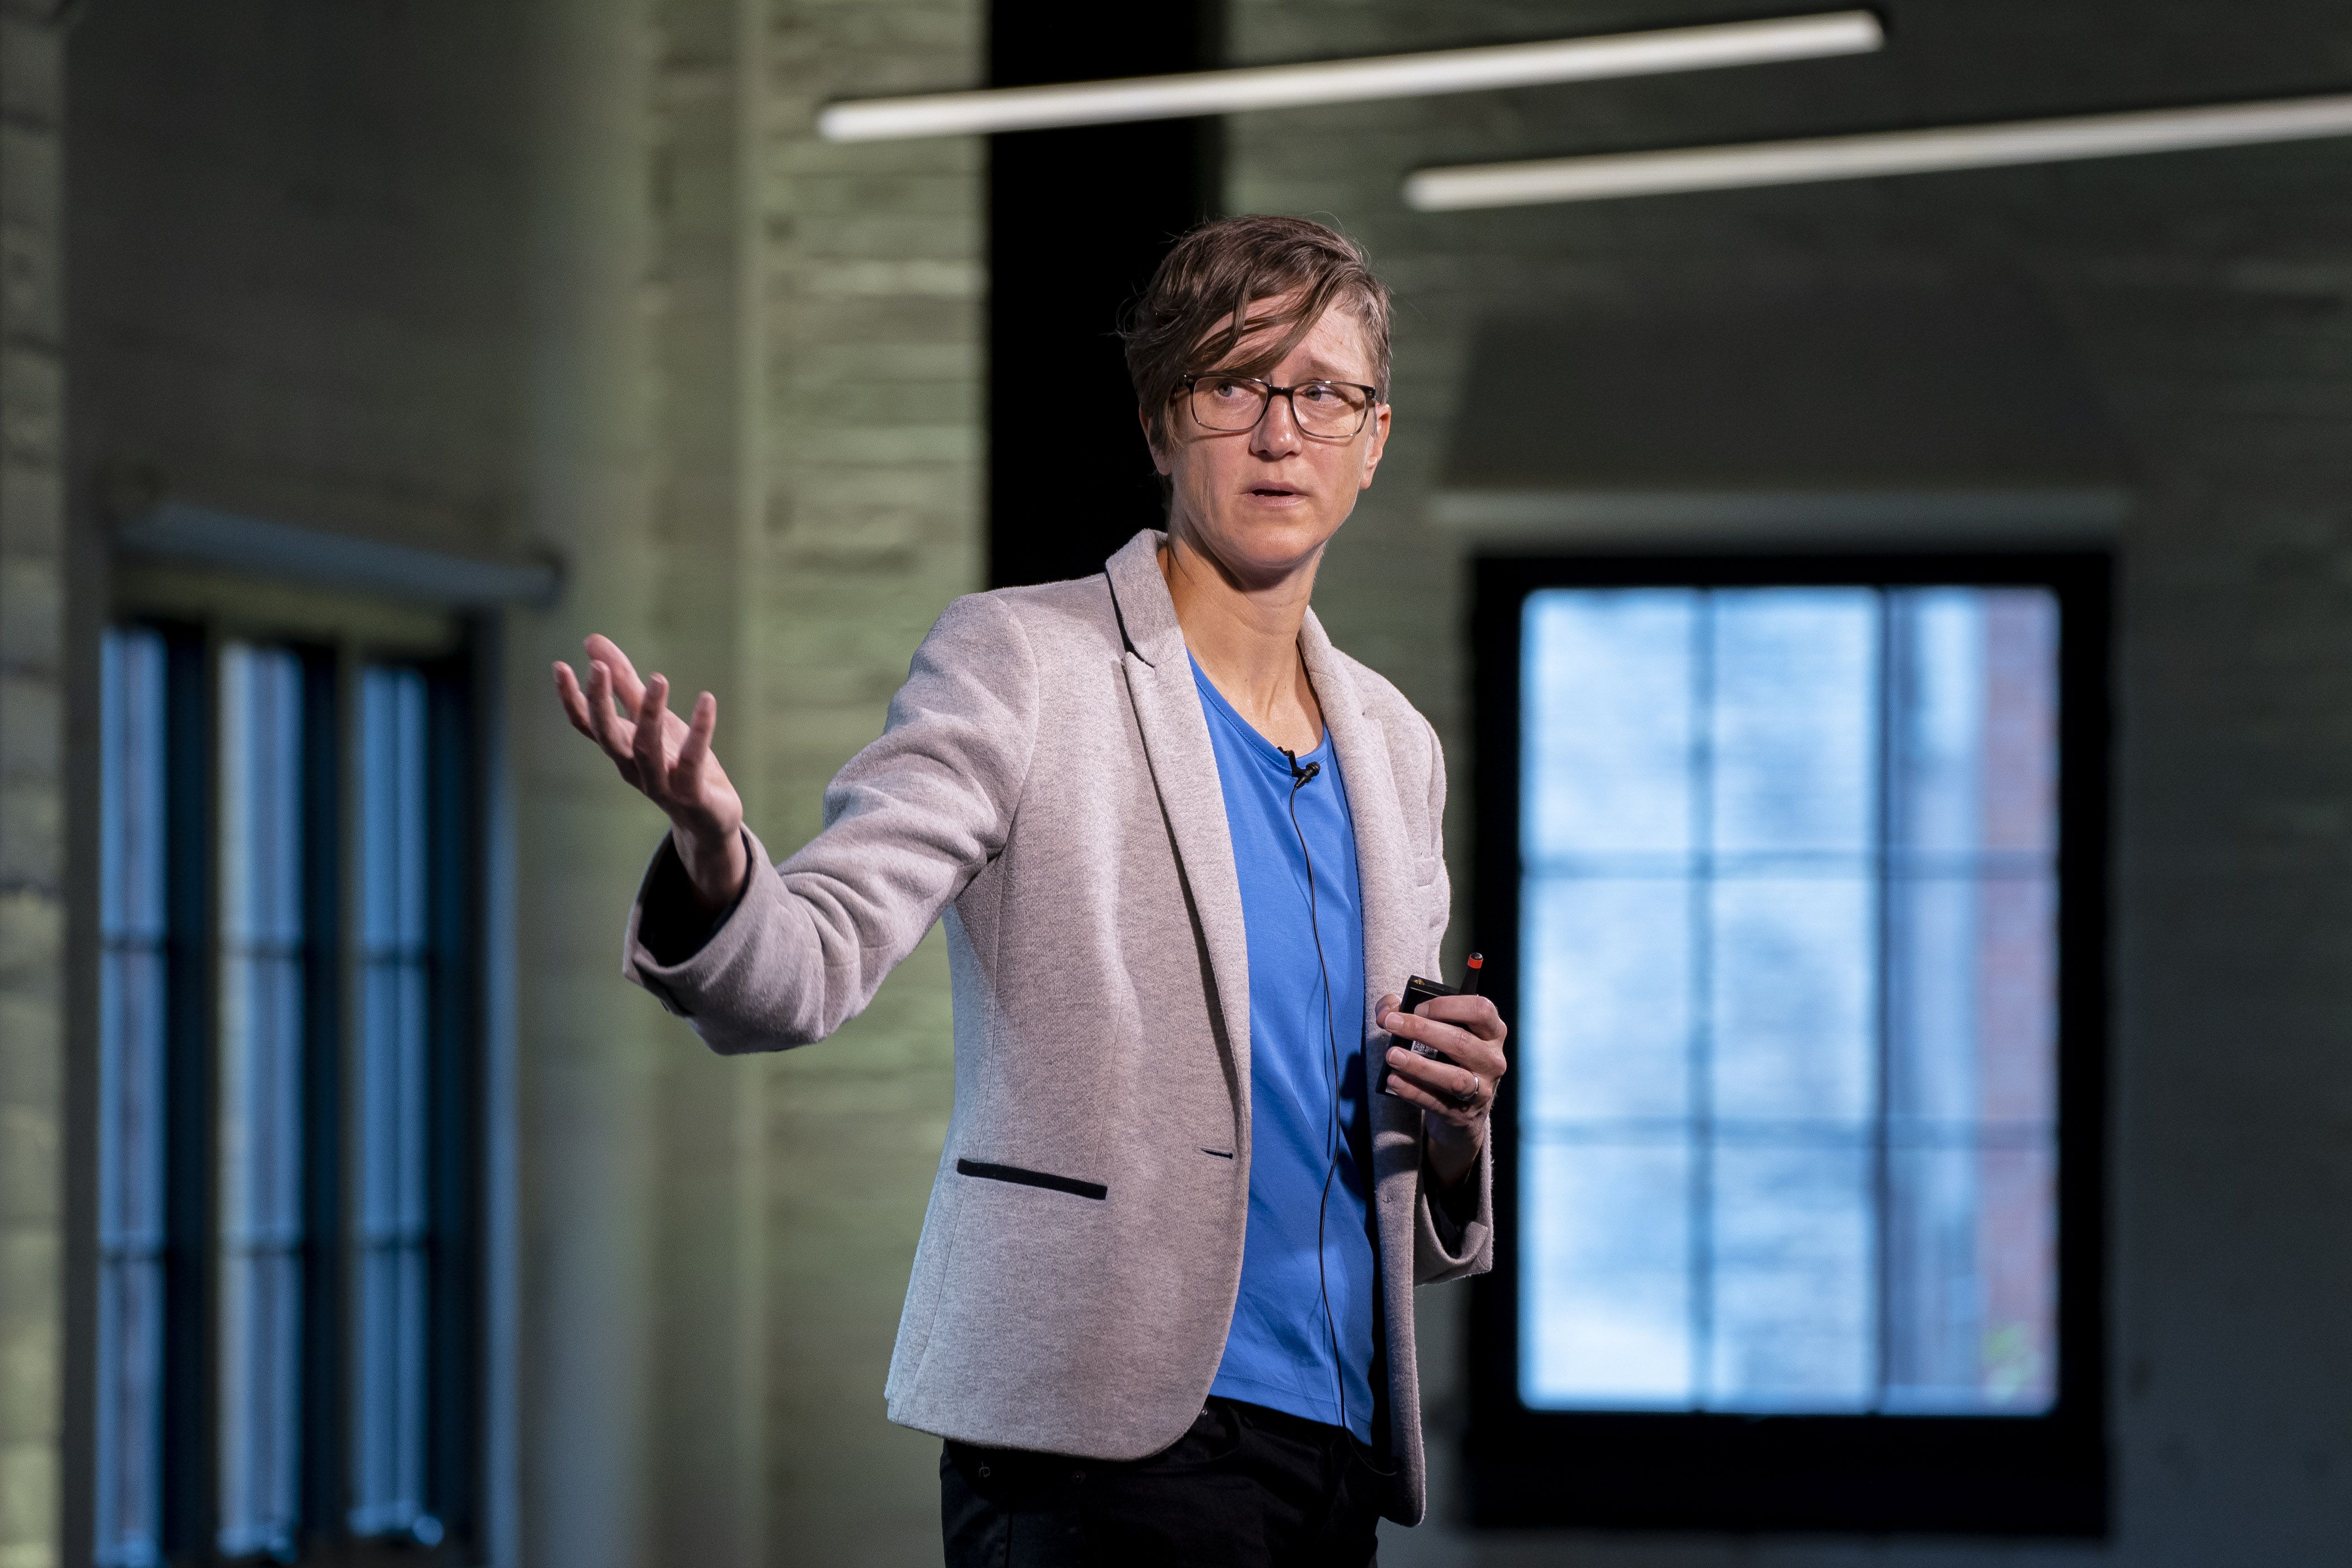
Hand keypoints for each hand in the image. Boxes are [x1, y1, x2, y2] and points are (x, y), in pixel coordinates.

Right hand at [552, 634, 747, 910]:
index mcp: (622, 751)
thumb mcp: (653, 718)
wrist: (710, 822)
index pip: (588, 726)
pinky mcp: (693, 795)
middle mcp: (635, 769)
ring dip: (650, 714)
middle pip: (610, 737)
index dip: (572, 699)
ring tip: (659, 678)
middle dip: (600, 703)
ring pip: (648, 749)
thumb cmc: (678, 764)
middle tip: (598, 667)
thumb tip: (591, 640)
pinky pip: (693, 761)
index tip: (560, 666)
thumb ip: (625, 683)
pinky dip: (700, 731)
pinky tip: (707, 700)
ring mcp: (662, 785)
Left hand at [1377, 990, 1507, 1189]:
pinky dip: (1413, 1091)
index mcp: (1492, 1032)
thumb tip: (1387, 1010)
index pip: (1480, 1010)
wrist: (1463, 1110)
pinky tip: (1394, 1080)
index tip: (1418, 1008)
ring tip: (1392, 1055)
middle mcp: (1492, 1060)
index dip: (1448, 1006)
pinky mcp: (1463, 1114)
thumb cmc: (1449, 1059)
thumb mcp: (1441, 1032)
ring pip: (1454, 1078)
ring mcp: (1482, 1090)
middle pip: (1461, 1042)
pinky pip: (1437, 1102)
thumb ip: (1411, 1013)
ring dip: (1419, 1066)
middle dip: (1422, 1030)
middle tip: (1391, 1024)